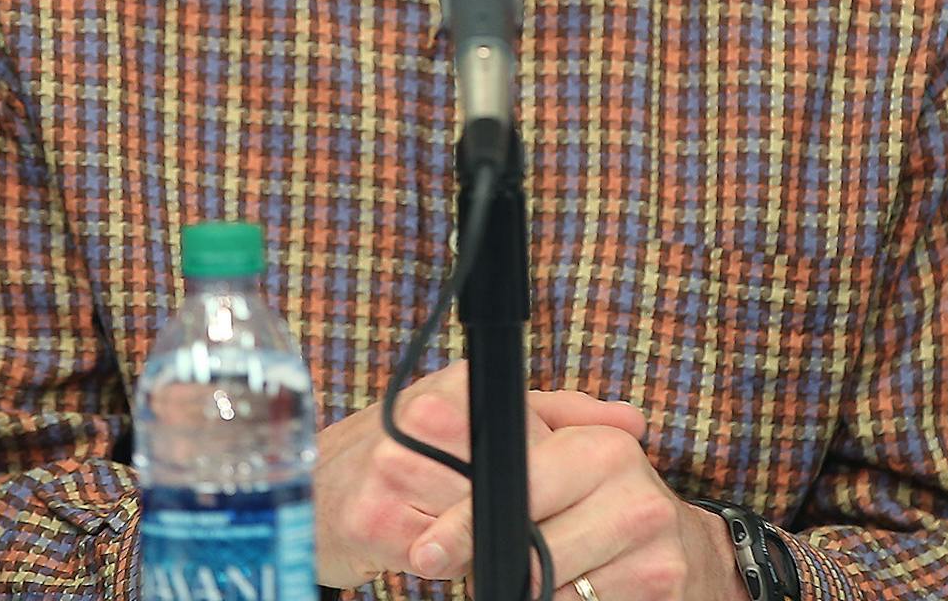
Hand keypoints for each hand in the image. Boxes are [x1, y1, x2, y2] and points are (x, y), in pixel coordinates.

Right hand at [314, 363, 653, 590]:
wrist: (316, 484)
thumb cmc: (408, 449)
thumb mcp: (482, 416)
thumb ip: (561, 415)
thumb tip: (632, 422)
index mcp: (456, 387)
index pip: (533, 438)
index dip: (552, 479)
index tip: (560, 498)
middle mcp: (423, 418)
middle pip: (511, 485)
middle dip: (525, 513)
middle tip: (527, 524)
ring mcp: (393, 469)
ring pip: (480, 525)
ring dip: (489, 540)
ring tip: (476, 529)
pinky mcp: (372, 522)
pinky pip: (441, 557)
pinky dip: (452, 560)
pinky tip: (439, 544)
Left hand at [408, 392, 747, 600]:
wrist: (691, 552)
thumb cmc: (609, 497)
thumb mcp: (569, 455)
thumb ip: (514, 443)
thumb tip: (431, 421)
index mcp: (603, 448)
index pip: (521, 485)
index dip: (468, 521)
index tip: (430, 549)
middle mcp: (634, 495)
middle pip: (534, 551)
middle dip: (488, 564)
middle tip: (461, 569)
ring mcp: (654, 549)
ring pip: (554, 589)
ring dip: (525, 589)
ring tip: (518, 577)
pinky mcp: (663, 591)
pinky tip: (563, 590)